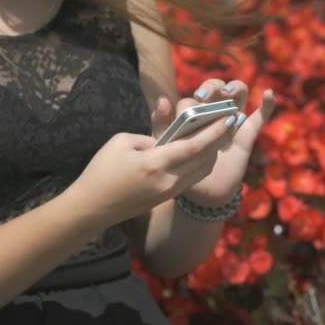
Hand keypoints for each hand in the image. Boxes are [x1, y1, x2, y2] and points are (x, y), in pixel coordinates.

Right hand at [68, 118, 233, 224]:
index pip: (194, 146)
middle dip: (221, 139)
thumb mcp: (122, 142)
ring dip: (214, 152)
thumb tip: (168, 138)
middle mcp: (168, 180)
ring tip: (220, 135)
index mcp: (156, 163)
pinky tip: (204, 151)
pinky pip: (192, 178)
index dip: (214, 131)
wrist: (92, 207)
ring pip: (202, 170)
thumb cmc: (101, 170)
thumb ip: (150, 136)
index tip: (229, 117)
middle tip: (231, 122)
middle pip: (205, 159)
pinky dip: (202, 163)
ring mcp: (170, 192)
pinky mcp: (167, 198)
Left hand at [151, 79, 275, 206]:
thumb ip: (161, 124)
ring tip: (229, 94)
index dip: (198, 95)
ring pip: (239, 93)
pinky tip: (269, 94)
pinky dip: (267, 104)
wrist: (201, 192)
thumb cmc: (181, 166)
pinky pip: (261, 116)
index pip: (197, 96)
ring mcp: (232, 120)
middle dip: (214, 86)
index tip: (198, 100)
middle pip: (217, 87)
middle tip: (208, 96)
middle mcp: (214, 111)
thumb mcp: (166, 145)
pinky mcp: (248, 133)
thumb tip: (163, 100)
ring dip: (235, 88)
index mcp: (194, 112)